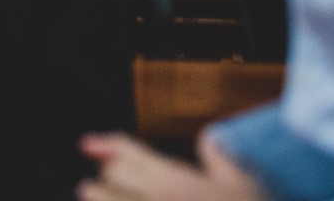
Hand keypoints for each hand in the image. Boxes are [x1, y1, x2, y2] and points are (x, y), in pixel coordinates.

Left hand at [78, 131, 267, 200]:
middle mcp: (153, 200)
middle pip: (108, 176)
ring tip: (99, 197)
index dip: (107, 146)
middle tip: (110, 183)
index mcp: (174, 180)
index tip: (88, 145)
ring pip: (97, 198)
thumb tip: (210, 140)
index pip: (126, 152)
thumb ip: (221, 159)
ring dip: (99, 198)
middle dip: (109, 178)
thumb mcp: (245, 185)